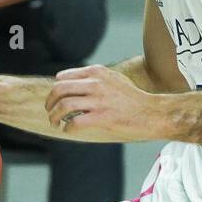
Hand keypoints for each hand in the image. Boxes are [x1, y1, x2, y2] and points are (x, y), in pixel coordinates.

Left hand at [44, 64, 159, 141]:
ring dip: (54, 116)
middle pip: (60, 89)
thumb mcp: (114, 78)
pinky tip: (68, 129)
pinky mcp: (102, 117)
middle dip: (50, 102)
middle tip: (49, 111)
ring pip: (64, 105)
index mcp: (97, 72)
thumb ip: (94, 77)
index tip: (54, 98)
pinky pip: (75, 122)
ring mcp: (99, 100)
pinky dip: (67, 127)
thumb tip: (71, 79)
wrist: (152, 113)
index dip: (55, 89)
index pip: (64, 77)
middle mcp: (96, 83)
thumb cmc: (134, 98)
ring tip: (55, 122)